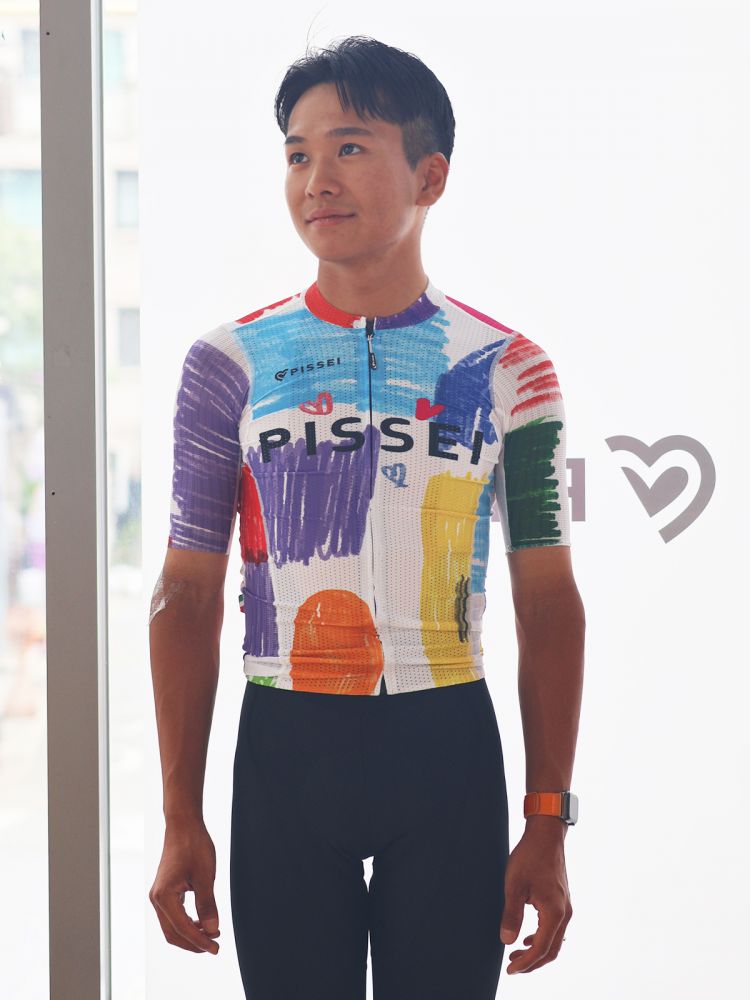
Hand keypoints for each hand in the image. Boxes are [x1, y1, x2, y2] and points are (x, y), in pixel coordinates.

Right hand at [149, 817, 221, 954]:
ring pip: (172, 926)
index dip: (200, 941)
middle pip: (173, 933)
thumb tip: (212, 930)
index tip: (216, 948)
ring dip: (191, 934)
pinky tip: (202, 922)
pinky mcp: (164, 891)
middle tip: (215, 945)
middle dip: (194, 942)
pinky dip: (186, 923)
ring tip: (212, 934)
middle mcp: (156, 899)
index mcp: (164, 896)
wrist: (183, 825)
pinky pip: (173, 915)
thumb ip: (207, 905)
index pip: (182, 928)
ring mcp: (158, 895)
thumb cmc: (194, 846)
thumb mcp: (205, 876)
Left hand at [499, 821, 571, 974]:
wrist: (546, 835)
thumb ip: (511, 915)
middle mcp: (565, 913)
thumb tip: (506, 940)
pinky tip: (528, 938)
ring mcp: (566, 907)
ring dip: (537, 952)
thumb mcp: (514, 885)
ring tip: (517, 954)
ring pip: (555, 941)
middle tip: (512, 967)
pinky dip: (542, 939)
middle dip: (532, 963)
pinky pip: (555, 929)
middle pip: (551, 950)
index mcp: (554, 911)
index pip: (541, 948)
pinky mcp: (563, 901)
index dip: (525, 963)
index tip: (510, 970)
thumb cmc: (529, 856)